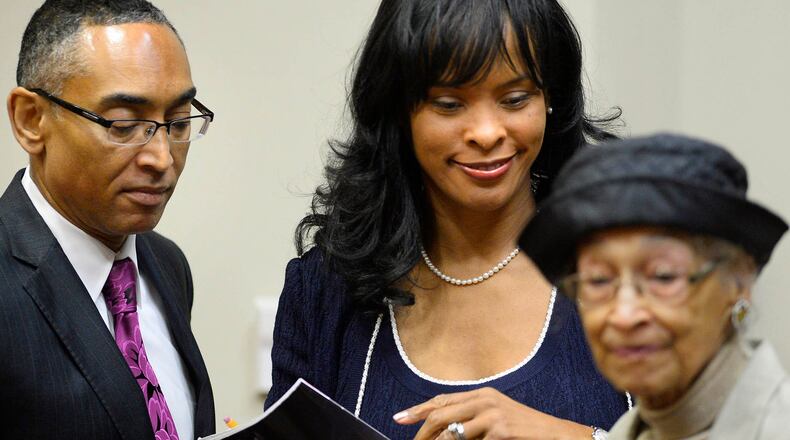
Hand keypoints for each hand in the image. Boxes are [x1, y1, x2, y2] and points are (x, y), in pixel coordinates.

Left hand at [393, 387, 593, 439]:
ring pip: (453, 433)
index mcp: (482, 395)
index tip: (400, 418)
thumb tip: (442, 432)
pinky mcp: (501, 430)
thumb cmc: (524, 430)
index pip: (442, 400)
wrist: (557, 435)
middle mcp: (485, 400)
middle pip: (441, 415)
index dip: (419, 410)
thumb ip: (471, 420)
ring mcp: (493, 415)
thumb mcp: (495, 418)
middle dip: (422, 432)